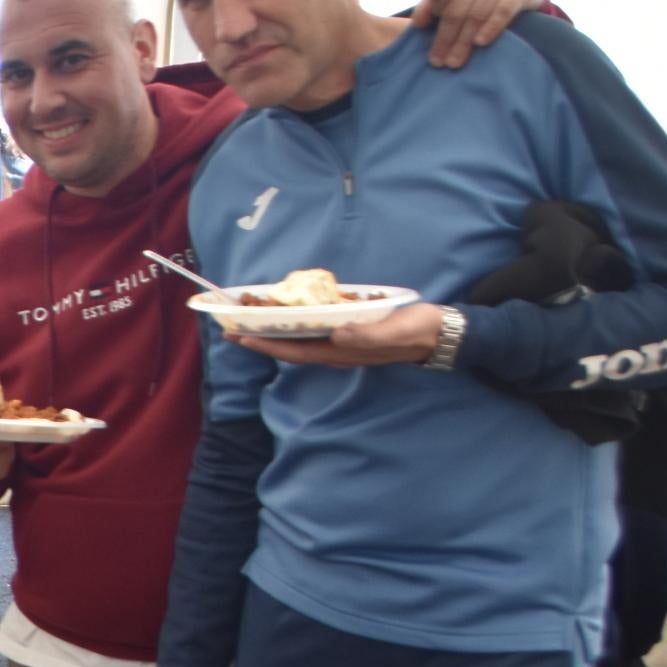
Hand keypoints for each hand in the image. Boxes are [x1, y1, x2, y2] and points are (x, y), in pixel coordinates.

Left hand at [227, 301, 441, 369]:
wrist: (437, 332)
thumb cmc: (417, 330)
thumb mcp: (395, 331)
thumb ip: (368, 336)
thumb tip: (337, 335)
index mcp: (343, 351)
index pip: (296, 351)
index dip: (268, 345)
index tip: (241, 337)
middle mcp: (336, 350)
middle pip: (290, 347)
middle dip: (260, 339)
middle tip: (229, 329)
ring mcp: (342, 342)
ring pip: (300, 339)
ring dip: (273, 331)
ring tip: (249, 321)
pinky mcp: (349, 331)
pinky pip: (314, 329)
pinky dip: (295, 322)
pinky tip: (285, 314)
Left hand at [411, 0, 543, 70]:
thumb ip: (435, 3)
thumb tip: (417, 23)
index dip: (432, 13)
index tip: (424, 34)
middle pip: (458, 9)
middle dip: (445, 37)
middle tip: (437, 62)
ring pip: (477, 14)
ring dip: (463, 42)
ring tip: (453, 62)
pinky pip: (503, 12)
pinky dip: (490, 28)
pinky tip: (479, 44)